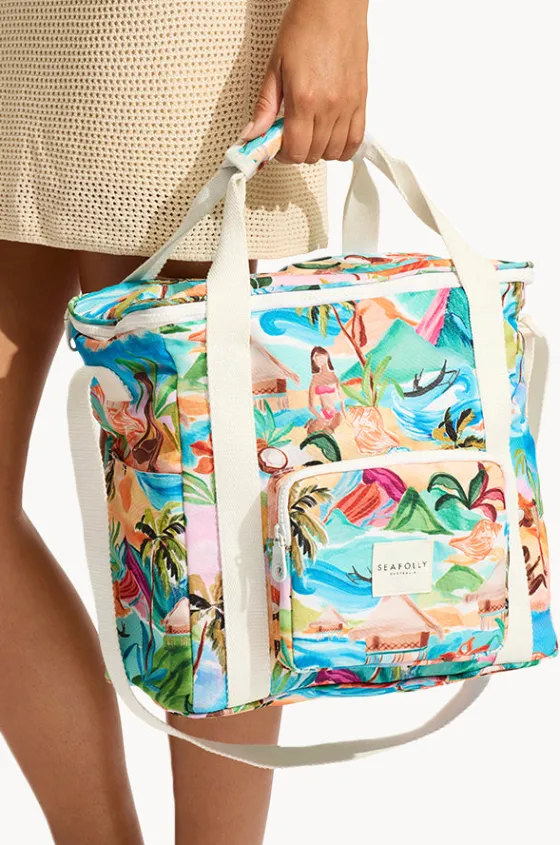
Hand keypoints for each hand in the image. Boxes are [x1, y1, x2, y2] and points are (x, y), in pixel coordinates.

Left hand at [240, 0, 368, 163]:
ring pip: (334, 152)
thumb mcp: (275, 66)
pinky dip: (342, 148)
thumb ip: (265, 106)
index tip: (276, 145)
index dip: (282, 154)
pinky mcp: (361, 100)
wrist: (334, 5)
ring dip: (319, 151)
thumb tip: (253, 133)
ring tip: (309, 135)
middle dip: (298, 152)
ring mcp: (348, 105)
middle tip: (290, 136)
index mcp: (304, 99)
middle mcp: (329, 106)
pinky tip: (330, 138)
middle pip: (313, 155)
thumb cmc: (305, 26)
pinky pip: (355, 140)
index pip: (295, 150)